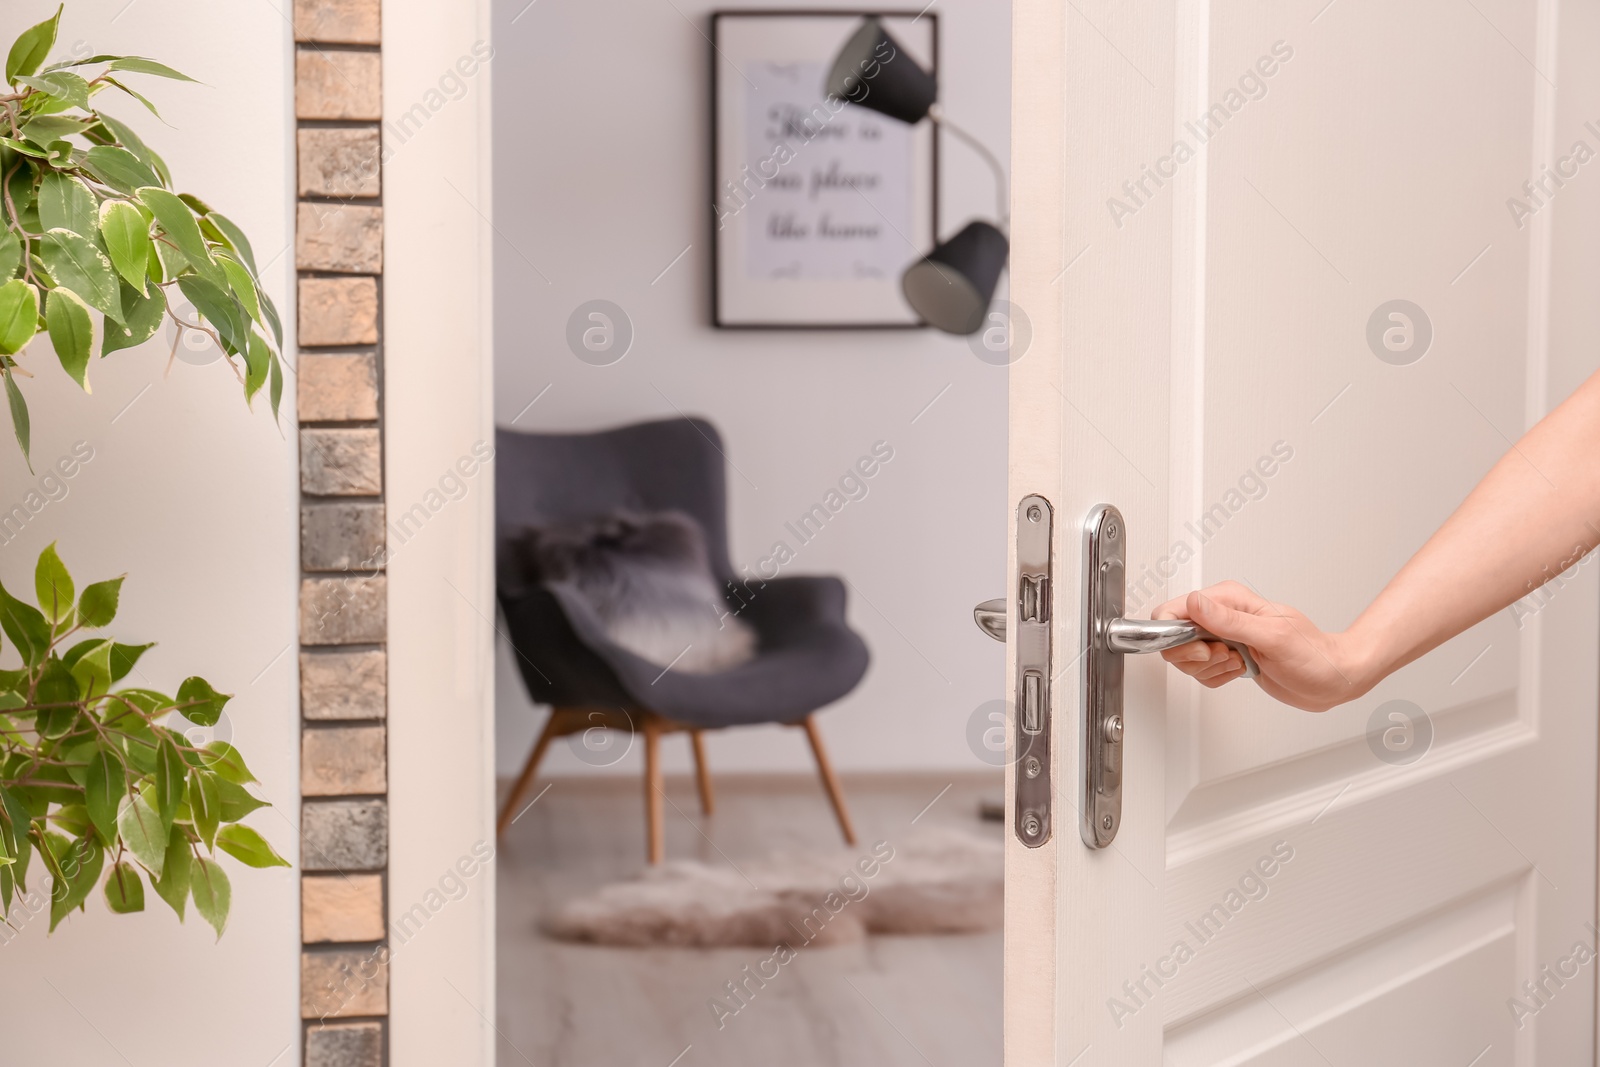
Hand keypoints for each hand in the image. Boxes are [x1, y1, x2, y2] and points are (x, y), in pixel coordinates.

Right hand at [1152, 581, 1373, 711]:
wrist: (1330, 678)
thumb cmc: (1312, 655)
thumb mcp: (1271, 636)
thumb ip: (1229, 620)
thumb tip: (1193, 603)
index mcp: (1227, 598)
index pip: (1175, 609)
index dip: (1178, 635)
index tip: (1203, 649)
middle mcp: (1220, 615)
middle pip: (1174, 638)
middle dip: (1196, 656)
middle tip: (1225, 656)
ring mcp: (1221, 636)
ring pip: (1186, 659)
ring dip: (1211, 669)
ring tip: (1239, 663)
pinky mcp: (1224, 656)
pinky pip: (1201, 673)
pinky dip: (1218, 678)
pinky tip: (1241, 670)